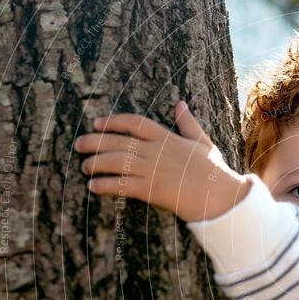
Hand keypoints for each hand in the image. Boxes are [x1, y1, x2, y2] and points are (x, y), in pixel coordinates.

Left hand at [76, 101, 248, 221]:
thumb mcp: (202, 142)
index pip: (135, 123)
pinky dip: (104, 185)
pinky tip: (93, 186)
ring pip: (115, 162)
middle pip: (118, 141)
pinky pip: (121, 185)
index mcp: (167, 137)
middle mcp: (156, 151)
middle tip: (78, 145)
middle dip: (95, 141)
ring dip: (96, 163)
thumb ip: (187, 123)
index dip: (113, 121)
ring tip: (84, 166)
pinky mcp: (151, 190)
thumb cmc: (213, 171)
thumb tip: (179, 104)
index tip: (97, 123)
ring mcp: (152, 170)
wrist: (219, 196)